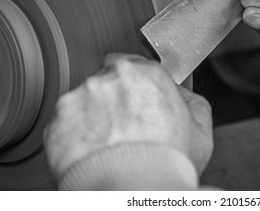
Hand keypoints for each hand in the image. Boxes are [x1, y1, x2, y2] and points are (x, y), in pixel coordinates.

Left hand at [43, 54, 212, 179]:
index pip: (135, 67)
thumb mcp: (201, 131)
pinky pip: (65, 124)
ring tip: (109, 144)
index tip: (137, 104)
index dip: (137, 88)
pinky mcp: (57, 120)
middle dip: (114, 98)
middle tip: (124, 127)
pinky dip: (75, 136)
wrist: (133, 191)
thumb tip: (182, 93)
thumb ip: (193, 102)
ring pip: (84, 100)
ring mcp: (80, 97)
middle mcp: (110, 78)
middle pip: (108, 80)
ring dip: (93, 115)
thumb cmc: (166, 164)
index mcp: (146, 74)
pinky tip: (93, 152)